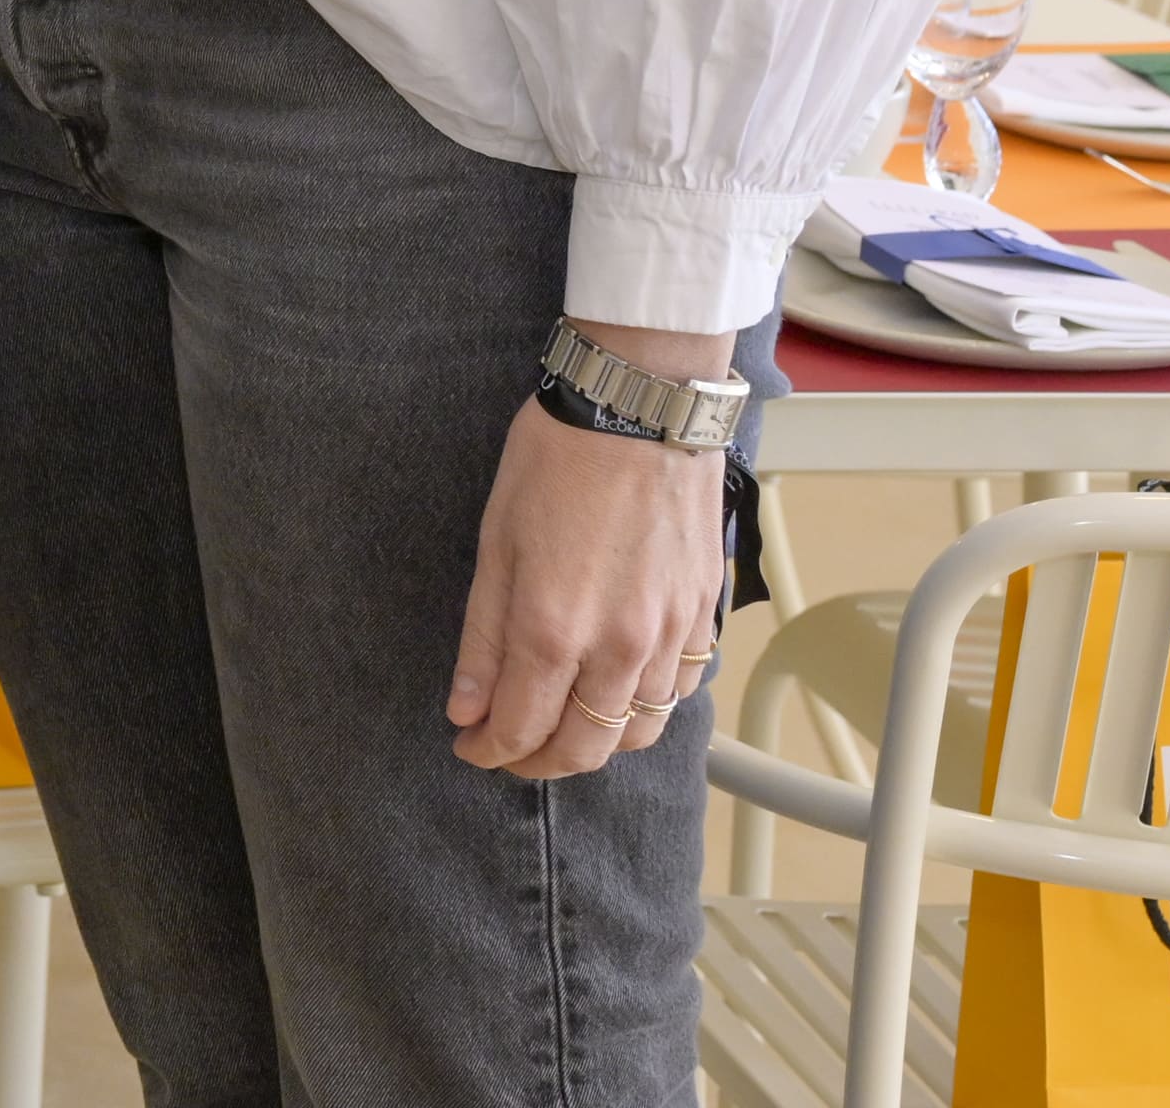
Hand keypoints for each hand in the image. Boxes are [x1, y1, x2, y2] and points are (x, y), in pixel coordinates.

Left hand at [443, 323, 736, 781]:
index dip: (490, 751)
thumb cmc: (558, 458)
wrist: (641, 407)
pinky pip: (679, 693)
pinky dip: (643, 708)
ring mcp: (671, 634)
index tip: (471, 748)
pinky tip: (615, 689)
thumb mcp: (495, 542)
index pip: (521, 728)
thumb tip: (466, 709)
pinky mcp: (703, 616)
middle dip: (539, 762)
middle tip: (509, 749)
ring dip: (594, 742)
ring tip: (559, 724)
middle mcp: (620, 645)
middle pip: (584, 749)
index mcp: (554, 626)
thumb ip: (482, 637)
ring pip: (637, 731)